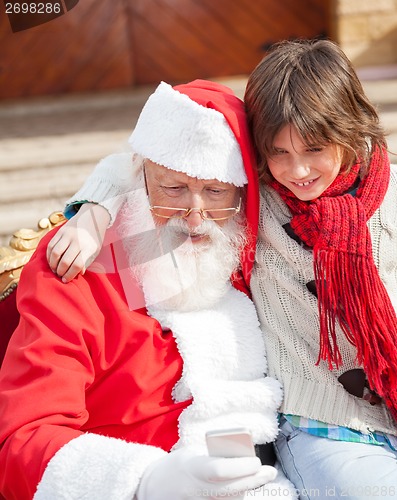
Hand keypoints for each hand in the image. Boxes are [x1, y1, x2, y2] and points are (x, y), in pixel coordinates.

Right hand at [47, 203, 109, 281]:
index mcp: (88, 247)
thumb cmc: (93, 239)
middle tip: (59, 275)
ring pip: (55, 253)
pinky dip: (49, 256)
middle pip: (65, 261)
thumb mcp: (94, 251)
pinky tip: (51, 261)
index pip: (77, 264)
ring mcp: (68, 235)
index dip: (69, 275)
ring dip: (53, 264)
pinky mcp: (60, 231)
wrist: (92, 218)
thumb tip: (77, 273)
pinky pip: (51, 245)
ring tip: (55, 269)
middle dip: (60, 271)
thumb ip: (86, 262)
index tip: (66, 280)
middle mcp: (78, 240)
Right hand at [136, 448, 276, 499]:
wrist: (154, 489)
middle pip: (231, 489)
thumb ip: (213, 456)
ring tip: (260, 476)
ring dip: (248, 488)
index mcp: (193, 468)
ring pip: (231, 499)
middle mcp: (197, 489)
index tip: (256, 460)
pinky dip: (237, 496)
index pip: (219, 470)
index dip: (240, 467)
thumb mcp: (191, 453)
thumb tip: (240, 457)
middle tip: (269, 472)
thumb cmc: (177, 466)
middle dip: (253, 480)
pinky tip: (244, 487)